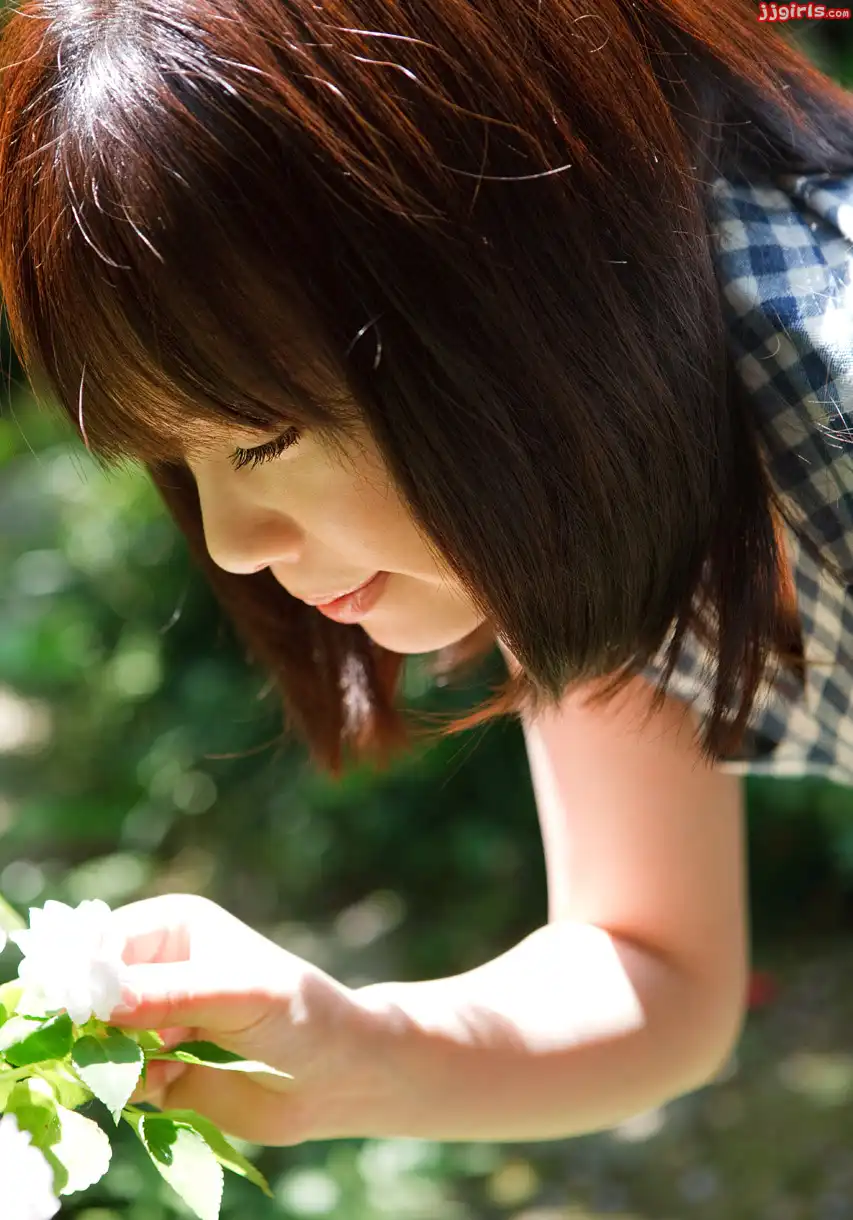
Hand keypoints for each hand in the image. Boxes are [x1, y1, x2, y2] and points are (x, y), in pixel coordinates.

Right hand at [107, 893, 385, 1145]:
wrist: (337, 1076)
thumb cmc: (299, 1013)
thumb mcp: (238, 993)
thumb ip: (171, 994)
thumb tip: (102, 998)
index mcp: (172, 925)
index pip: (103, 940)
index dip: (84, 972)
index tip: (83, 1009)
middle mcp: (156, 968)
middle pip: (90, 991)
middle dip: (90, 1021)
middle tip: (111, 1045)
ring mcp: (154, 1020)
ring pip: (98, 1038)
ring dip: (112, 1058)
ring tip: (158, 1064)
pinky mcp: (158, 1067)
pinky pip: (119, 1077)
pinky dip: (133, 1084)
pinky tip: (169, 1082)